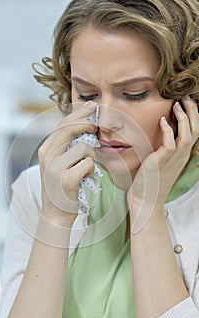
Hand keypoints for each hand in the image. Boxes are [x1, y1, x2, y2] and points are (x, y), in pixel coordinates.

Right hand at [38, 101, 96, 226]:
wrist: (56, 213)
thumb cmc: (62, 187)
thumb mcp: (59, 163)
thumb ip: (66, 146)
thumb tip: (83, 125)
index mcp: (45, 149)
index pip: (62, 124)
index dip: (78, 113)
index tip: (92, 105)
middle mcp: (47, 155)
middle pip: (70, 129)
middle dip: (87, 124)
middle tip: (96, 127)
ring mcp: (55, 167)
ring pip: (84, 148)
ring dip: (91, 157)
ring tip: (85, 168)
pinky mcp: (67, 179)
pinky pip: (88, 164)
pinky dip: (91, 170)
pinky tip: (85, 178)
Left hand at [128, 96, 198, 231]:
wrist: (145, 199)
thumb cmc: (150, 179)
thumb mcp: (161, 160)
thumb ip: (164, 146)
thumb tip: (161, 131)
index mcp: (182, 154)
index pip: (195, 130)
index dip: (194, 115)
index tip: (187, 101)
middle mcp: (181, 156)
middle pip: (196, 129)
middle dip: (193, 111)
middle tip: (186, 96)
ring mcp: (173, 159)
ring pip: (188, 135)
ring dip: (184, 118)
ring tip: (178, 104)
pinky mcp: (162, 162)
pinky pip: (170, 144)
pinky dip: (169, 131)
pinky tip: (164, 121)